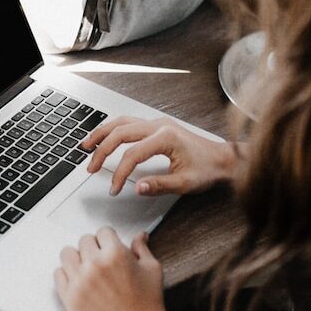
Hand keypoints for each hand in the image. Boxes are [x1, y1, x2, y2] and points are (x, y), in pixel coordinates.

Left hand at [54, 228, 177, 310]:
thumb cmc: (148, 304)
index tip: (109, 245)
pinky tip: (77, 280)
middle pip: (84, 240)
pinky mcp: (70, 298)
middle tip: (101, 259)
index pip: (103, 231)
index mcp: (115, 254)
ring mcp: (80, 281)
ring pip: (67, 254)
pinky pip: (58, 274)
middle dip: (94, 247)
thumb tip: (140, 236)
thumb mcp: (152, 269)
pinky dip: (66, 275)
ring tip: (86, 267)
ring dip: (77, 258)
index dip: (108, 239)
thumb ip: (142, 248)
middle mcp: (95, 264)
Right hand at [82, 116, 239, 196]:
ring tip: (87, 146)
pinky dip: (113, 129)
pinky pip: (128, 122)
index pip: (132, 154)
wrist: (223, 158)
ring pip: (121, 122)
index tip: (114, 188)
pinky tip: (105, 137)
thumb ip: (159, 185)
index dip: (119, 173)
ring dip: (102, 133)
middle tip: (90, 167)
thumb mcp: (185, 183)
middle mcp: (159, 125)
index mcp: (165, 137)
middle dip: (102, 150)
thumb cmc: (208, 169)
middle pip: (120, 132)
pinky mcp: (157, 125)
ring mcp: (157, 123)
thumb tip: (137, 187)